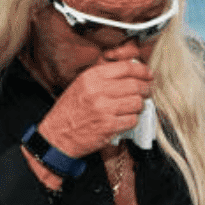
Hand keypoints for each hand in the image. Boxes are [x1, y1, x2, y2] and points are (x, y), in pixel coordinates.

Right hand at [38, 59, 152, 156]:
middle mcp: (98, 90)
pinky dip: (132, 121)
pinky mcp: (109, 126)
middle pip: (135, 85)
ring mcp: (104, 109)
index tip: (148, 75)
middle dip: (145, 90)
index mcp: (92, 77)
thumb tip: (132, 71)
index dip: (142, 71)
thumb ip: (104, 76)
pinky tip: (124, 120)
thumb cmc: (70, 110)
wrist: (57, 136)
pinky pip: (132, 120)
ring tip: (132, 108)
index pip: (126, 68)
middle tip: (145, 93)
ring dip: (139, 107)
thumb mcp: (82, 84)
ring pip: (137, 103)